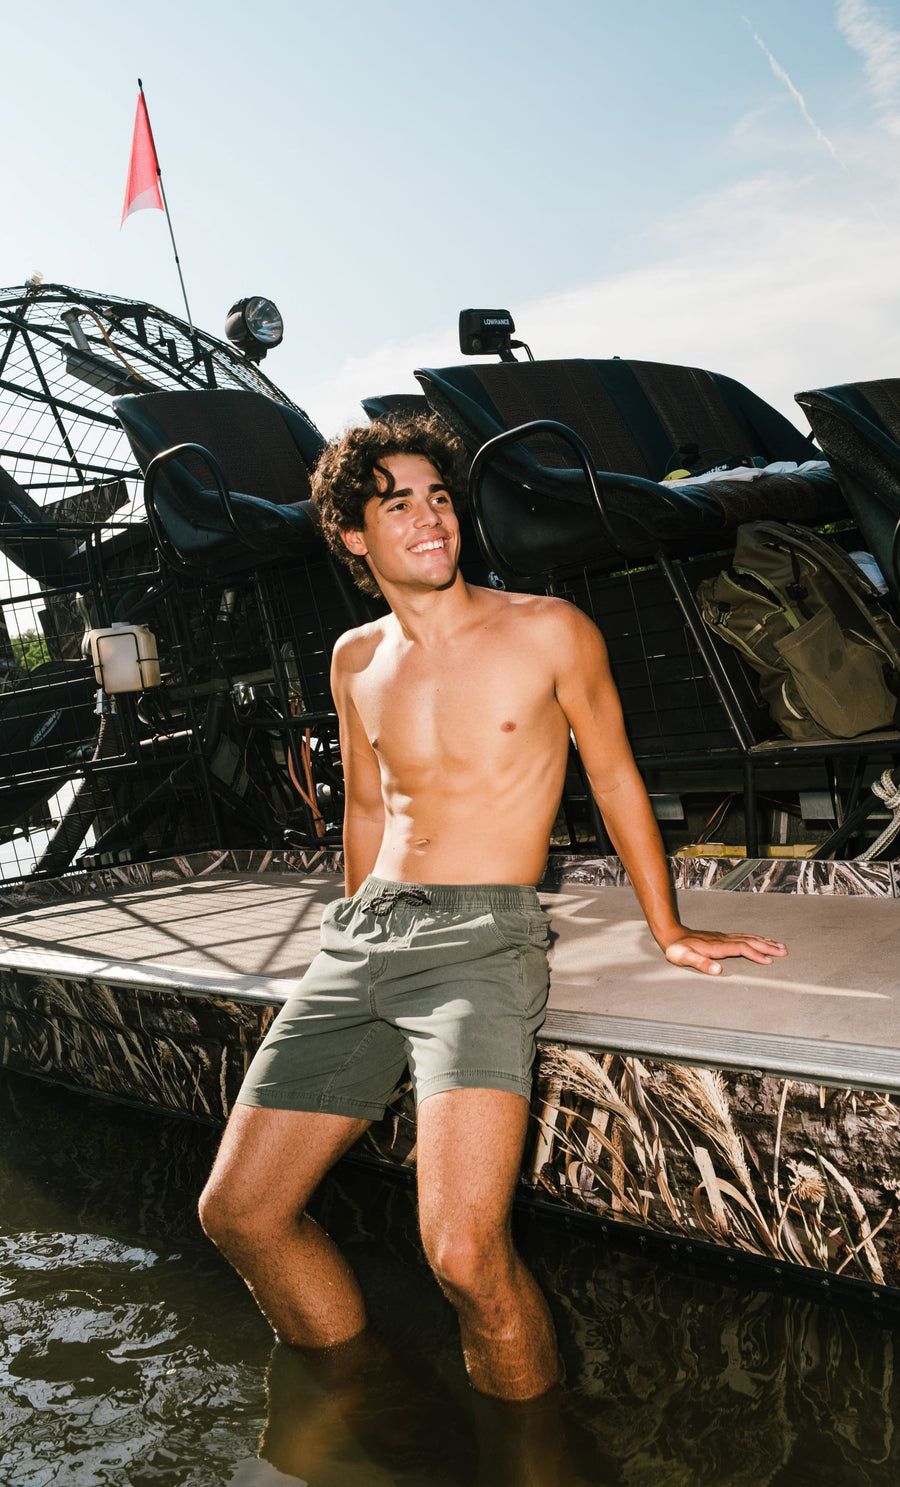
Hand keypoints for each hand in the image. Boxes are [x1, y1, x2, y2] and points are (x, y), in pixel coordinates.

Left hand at [662, 928, 787, 976]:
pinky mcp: (722, 938)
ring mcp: (723, 937)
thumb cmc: (677, 949)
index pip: (742, 949)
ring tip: (779, 945)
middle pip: (750, 942)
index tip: (770, 961)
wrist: (671, 934)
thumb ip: (701, 963)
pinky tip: (760, 940)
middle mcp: (723, 940)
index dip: (756, 955)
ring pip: (749, 938)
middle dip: (768, 947)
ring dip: (764, 942)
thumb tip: (718, 970)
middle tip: (785, 951)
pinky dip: (755, 939)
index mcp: (718, 947)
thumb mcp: (684, 958)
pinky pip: (743, 937)